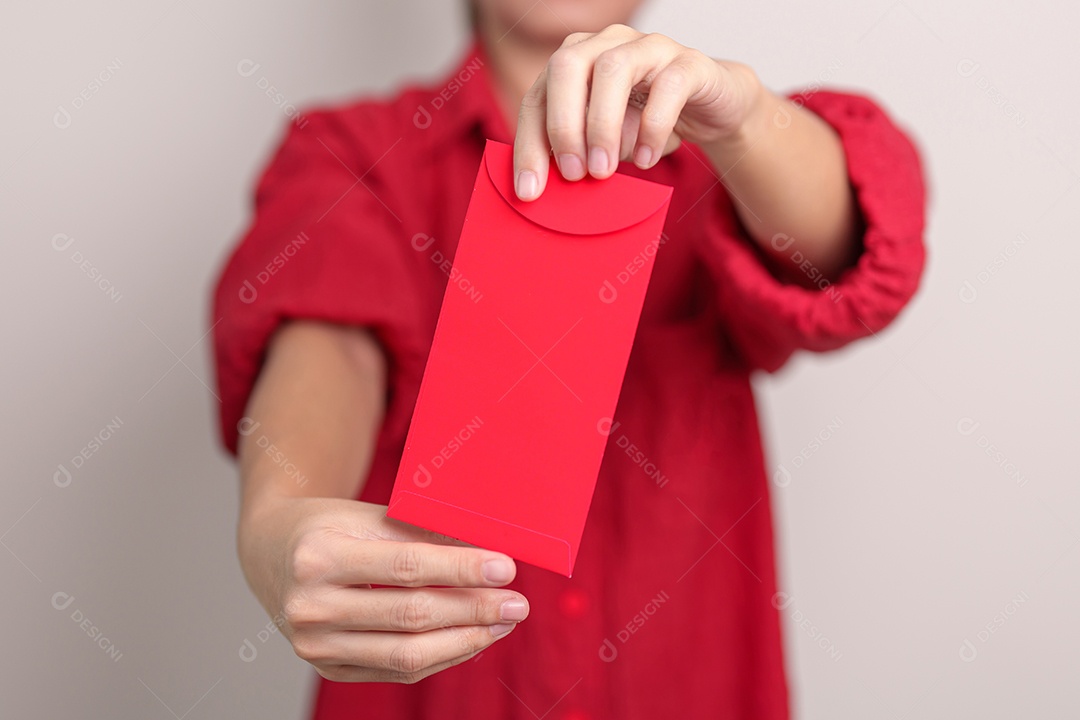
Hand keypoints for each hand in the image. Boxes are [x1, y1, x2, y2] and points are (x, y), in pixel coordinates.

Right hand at [238, 497, 528, 682]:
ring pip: (406, 653)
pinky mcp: (327, 666)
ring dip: (465, 640)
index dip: (461, 569)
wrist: (270, 552)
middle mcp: (309, 606)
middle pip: (410, 615)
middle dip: (473, 610)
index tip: (506, 568)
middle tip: (517, 603)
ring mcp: (314, 645)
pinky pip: (395, 670)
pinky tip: (472, 638)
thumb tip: (489, 548)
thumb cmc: (328, 525)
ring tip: (502, 623)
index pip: (406, 567)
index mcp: (318, 556)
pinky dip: (441, 656)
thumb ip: (423, 533)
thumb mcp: (368, 514)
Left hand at [513, 23, 765, 199]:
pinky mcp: (689, 63)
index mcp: (576, 63)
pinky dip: (653, 126)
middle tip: (572, 174)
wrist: (712, 109)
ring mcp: (649, 47)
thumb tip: (552, 188)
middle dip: (562, 125)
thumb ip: (578, 156)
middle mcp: (607, 45)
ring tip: (603, 170)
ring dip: (602, 126)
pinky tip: (645, 159)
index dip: (529, 144)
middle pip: (567, 67)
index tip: (529, 190)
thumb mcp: (605, 143)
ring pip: (613, 70)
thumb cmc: (647, 125)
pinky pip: (668, 86)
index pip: (538, 97)